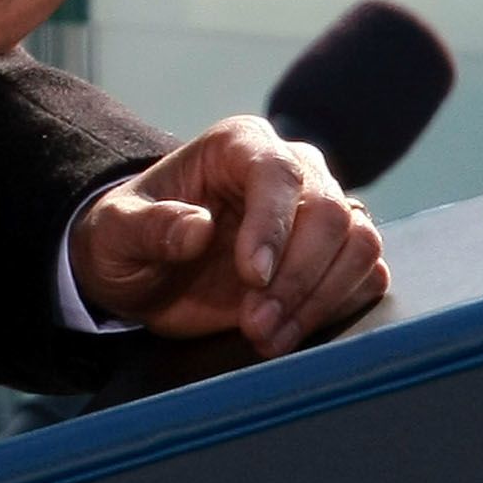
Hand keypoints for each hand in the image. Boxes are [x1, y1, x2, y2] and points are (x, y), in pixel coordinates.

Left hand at [69, 117, 388, 357]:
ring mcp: (316, 212)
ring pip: (359, 240)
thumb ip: (150, 226)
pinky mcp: (331, 257)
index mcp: (238, 146)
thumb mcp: (115, 232)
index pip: (278, 172)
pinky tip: (290, 333)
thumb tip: (196, 228)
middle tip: (254, 323)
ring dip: (321, 297)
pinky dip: (339, 306)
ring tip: (267, 336)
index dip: (273, 225)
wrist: (146, 272)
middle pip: (331, 210)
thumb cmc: (129, 240)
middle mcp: (290, 169)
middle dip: (297, 276)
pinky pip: (367, 272)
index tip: (252, 277)